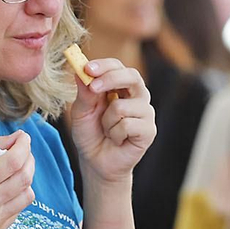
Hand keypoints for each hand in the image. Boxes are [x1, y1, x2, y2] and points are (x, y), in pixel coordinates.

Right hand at [0, 130, 35, 228]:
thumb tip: (15, 139)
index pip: (14, 161)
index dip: (24, 145)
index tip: (23, 137)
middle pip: (25, 178)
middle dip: (28, 159)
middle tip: (22, 151)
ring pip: (27, 196)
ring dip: (26, 178)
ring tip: (14, 171)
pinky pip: (18, 209)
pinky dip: (17, 195)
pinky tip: (4, 189)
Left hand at [66, 57, 153, 184]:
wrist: (97, 163)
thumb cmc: (90, 134)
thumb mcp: (81, 112)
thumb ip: (84, 93)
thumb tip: (80, 72)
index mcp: (121, 86)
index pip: (117, 66)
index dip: (104, 65)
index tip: (87, 68)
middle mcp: (137, 96)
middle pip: (131, 76)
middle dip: (110, 79)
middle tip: (93, 88)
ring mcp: (145, 113)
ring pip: (122, 106)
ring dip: (107, 121)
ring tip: (108, 130)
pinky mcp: (149, 130)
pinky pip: (127, 125)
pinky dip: (115, 134)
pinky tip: (117, 140)